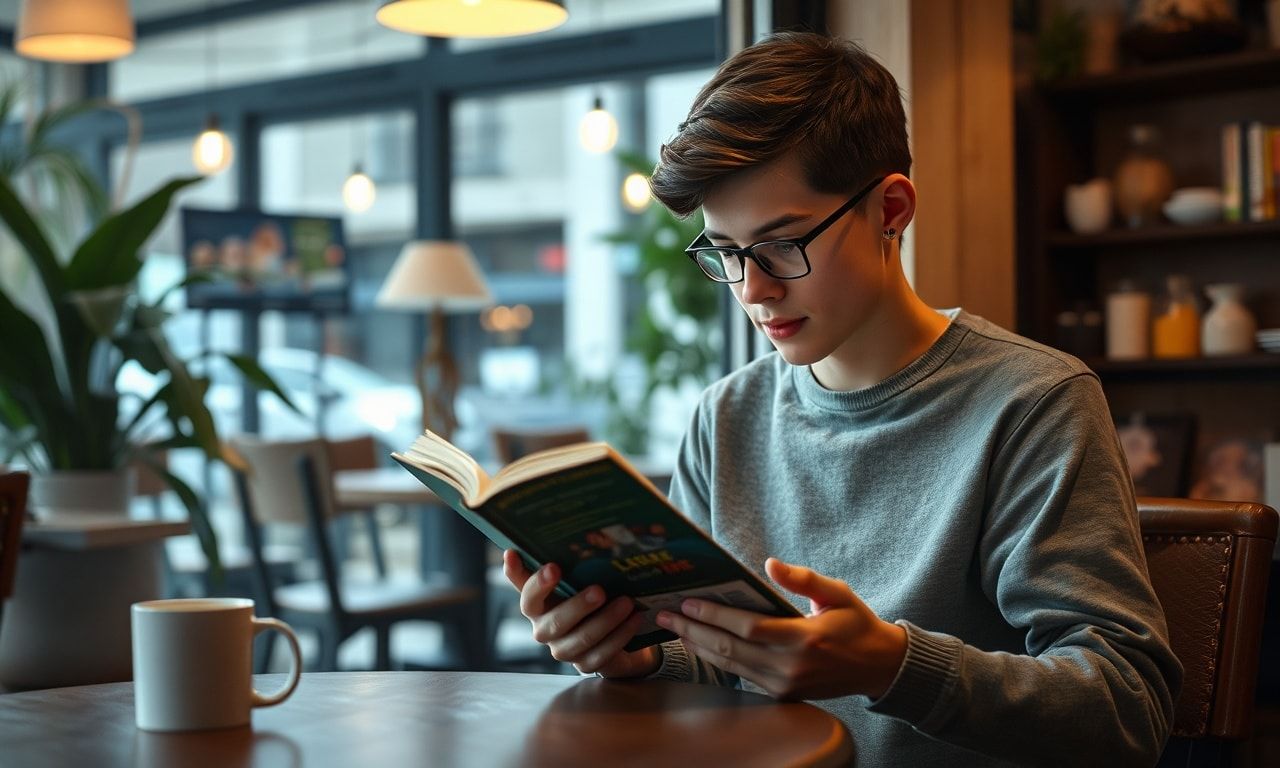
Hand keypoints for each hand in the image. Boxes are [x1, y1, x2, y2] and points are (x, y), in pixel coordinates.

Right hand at [502, 549, 661, 677]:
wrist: (606, 632)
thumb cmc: (583, 596)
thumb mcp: (572, 579)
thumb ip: (559, 563)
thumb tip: (560, 532)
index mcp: (536, 606)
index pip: (528, 596)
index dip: (537, 584)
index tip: (552, 566)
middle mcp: (544, 630)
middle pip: (555, 622)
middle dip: (578, 606)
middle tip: (599, 590)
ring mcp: (564, 650)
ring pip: (582, 639)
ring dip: (606, 621)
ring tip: (626, 603)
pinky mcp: (585, 664)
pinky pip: (602, 653)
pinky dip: (621, 635)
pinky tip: (635, 619)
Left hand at [655, 558, 906, 700]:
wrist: (878, 667)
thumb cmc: (856, 623)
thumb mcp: (837, 592)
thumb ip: (802, 578)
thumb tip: (770, 563)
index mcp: (804, 638)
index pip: (748, 628)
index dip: (714, 616)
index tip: (688, 603)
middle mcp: (790, 667)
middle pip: (729, 649)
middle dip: (693, 631)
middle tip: (664, 615)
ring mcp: (784, 685)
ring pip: (730, 666)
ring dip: (698, 646)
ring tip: (673, 628)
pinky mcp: (782, 695)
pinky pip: (740, 676)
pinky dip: (716, 660)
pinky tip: (698, 644)